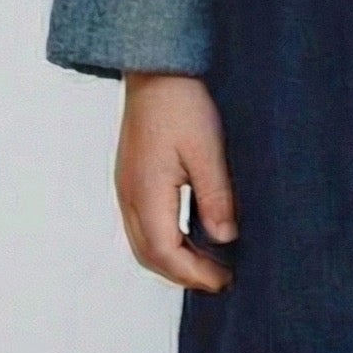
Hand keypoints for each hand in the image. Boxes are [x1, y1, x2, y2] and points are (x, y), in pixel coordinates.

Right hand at [115, 73, 237, 291]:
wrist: (155, 71)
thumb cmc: (181, 103)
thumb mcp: (207, 150)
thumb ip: (216, 197)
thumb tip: (226, 239)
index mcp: (145, 192)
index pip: (165, 252)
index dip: (195, 274)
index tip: (226, 280)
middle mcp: (129, 196)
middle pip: (150, 255)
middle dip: (184, 275)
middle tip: (221, 281)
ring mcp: (127, 189)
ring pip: (144, 243)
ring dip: (175, 261)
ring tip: (210, 266)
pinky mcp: (132, 181)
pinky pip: (144, 226)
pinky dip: (168, 242)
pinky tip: (194, 238)